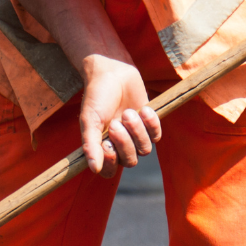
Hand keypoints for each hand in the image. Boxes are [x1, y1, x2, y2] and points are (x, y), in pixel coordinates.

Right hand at [79, 54, 161, 176]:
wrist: (113, 73)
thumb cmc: (97, 98)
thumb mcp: (89, 121)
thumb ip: (90, 146)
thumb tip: (93, 169)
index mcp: (102, 149)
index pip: (110, 172)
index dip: (111, 162)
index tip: (106, 145)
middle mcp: (119, 147)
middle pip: (130, 161)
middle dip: (124, 142)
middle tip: (115, 123)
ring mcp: (136, 136)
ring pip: (144, 150)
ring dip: (137, 130)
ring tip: (128, 112)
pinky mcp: (149, 124)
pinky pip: (156, 135)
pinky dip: (151, 123)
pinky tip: (143, 109)